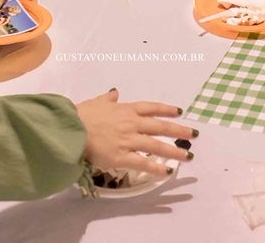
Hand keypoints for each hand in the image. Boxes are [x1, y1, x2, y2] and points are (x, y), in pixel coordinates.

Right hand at [77, 88, 196, 176]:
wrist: (71, 129)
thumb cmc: (82, 114)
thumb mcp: (97, 102)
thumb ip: (108, 99)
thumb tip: (114, 92)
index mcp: (126, 110)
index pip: (151, 108)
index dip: (167, 109)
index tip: (180, 111)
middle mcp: (131, 124)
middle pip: (160, 126)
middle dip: (179, 130)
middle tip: (193, 134)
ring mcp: (128, 140)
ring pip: (156, 145)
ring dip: (174, 150)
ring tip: (188, 156)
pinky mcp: (121, 156)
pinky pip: (142, 162)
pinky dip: (156, 168)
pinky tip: (167, 171)